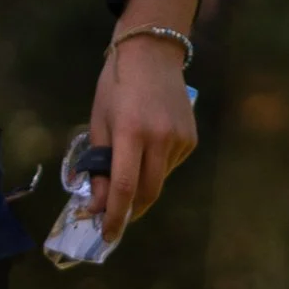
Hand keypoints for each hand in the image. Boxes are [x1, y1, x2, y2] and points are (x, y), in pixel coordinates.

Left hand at [85, 30, 197, 241]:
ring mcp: (180, 139)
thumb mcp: (99, 123)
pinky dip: (157, 168)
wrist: (151, 54)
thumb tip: (97, 202)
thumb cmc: (115, 86)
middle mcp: (160, 138)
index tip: (107, 234)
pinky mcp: (192, 138)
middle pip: (149, 192)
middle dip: (132, 211)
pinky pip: (171, 165)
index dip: (115, 215)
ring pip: (161, 180)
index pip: (124, 186)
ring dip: (143, 186)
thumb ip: (99, 164)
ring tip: (130, 170)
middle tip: (117, 219)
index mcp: (131, 132)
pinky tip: (148, 149)